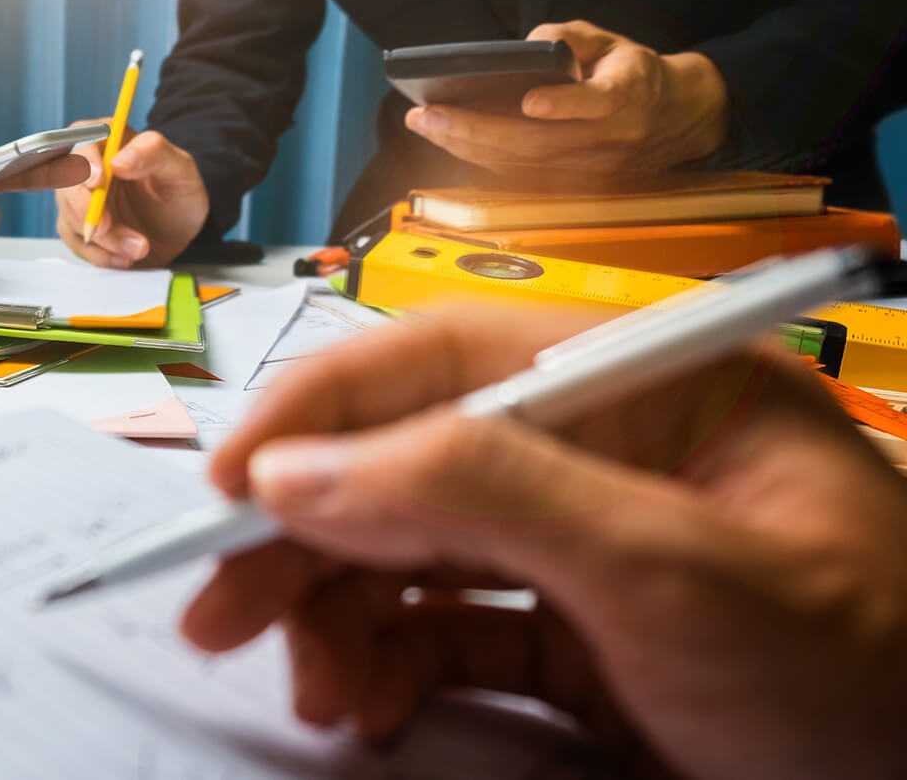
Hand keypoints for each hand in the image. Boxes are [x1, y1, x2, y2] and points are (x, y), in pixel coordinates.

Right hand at [54, 126, 207, 268]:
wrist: (178, 230)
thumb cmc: (178, 192)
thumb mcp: (180, 168)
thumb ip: (153, 153)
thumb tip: (119, 161)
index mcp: (109, 140)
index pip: (83, 140)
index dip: (84, 161)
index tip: (97, 183)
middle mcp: (88, 167)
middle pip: (67, 182)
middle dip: (84, 209)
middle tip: (107, 228)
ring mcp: (80, 198)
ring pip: (71, 216)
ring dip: (103, 239)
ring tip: (138, 248)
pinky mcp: (79, 226)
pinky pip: (77, 242)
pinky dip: (100, 254)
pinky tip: (125, 258)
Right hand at [181, 306, 906, 778]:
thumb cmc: (875, 678)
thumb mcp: (672, 571)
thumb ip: (480, 494)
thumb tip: (300, 471)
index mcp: (649, 385)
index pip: (446, 356)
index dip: (322, 410)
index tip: (227, 485)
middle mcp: (612, 453)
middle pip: (409, 458)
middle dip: (307, 534)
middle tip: (219, 608)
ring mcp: (595, 551)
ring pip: (414, 551)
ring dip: (340, 614)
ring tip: (316, 691)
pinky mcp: (586, 642)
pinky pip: (450, 631)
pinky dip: (391, 665)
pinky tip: (368, 704)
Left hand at [405, 23, 729, 175]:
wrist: (676, 118)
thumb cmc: (633, 72)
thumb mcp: (612, 40)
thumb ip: (571, 37)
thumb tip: (526, 46)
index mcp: (629, 95)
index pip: (601, 102)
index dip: (566, 104)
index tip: (532, 102)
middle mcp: (608, 138)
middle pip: (539, 141)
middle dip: (478, 129)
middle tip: (429, 114)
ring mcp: (589, 166)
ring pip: (523, 163)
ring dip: (467, 146)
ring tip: (424, 124)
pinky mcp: (574, 182)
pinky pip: (520, 173)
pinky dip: (480, 158)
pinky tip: (445, 139)